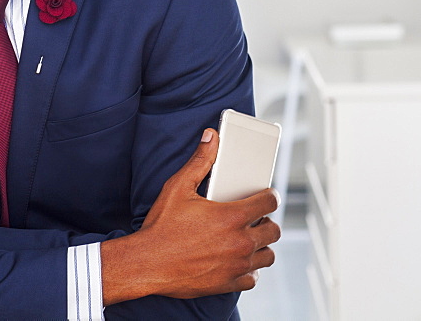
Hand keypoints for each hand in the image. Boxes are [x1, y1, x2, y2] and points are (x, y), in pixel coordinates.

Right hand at [101, 129, 279, 303]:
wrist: (146, 263)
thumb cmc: (162, 225)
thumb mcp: (178, 187)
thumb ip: (200, 161)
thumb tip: (212, 137)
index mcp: (233, 216)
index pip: (270, 202)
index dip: (269, 196)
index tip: (264, 195)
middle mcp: (240, 242)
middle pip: (274, 230)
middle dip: (267, 221)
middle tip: (253, 218)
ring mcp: (237, 265)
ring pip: (268, 255)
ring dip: (261, 245)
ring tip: (247, 238)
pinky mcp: (229, 283)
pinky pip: (253, 277)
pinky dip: (249, 269)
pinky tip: (237, 260)